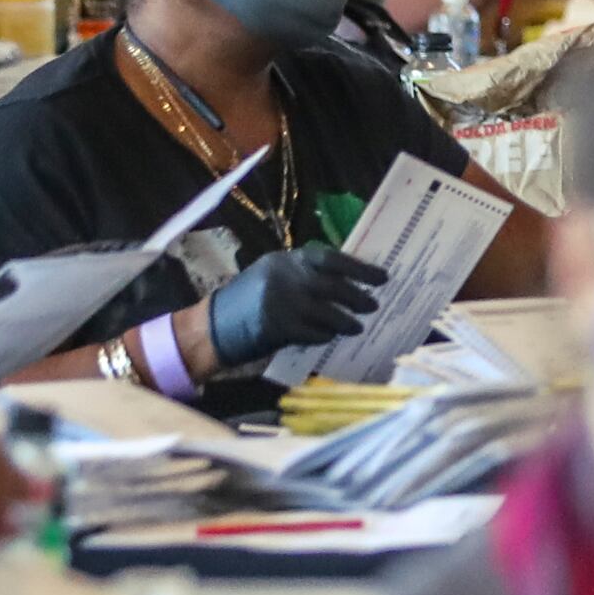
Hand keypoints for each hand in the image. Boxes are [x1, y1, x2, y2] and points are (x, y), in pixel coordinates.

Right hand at [201, 247, 386, 365]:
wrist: (211, 327)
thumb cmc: (246, 301)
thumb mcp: (271, 276)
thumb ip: (302, 274)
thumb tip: (345, 280)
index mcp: (284, 260)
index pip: (330, 258)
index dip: (359, 268)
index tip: (381, 277)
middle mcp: (284, 277)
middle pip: (333, 285)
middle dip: (358, 296)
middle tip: (373, 305)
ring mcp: (280, 302)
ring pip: (328, 312)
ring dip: (346, 321)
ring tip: (358, 326)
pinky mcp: (278, 327)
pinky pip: (313, 333)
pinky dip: (325, 336)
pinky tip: (330, 337)